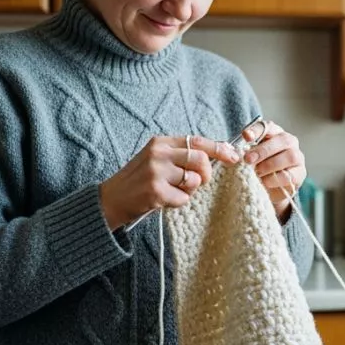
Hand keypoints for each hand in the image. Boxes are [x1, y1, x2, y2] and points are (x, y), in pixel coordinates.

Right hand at [99, 134, 238, 229]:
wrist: (110, 199)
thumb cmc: (139, 180)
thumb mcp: (156, 159)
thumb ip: (180, 155)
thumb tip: (215, 156)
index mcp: (160, 143)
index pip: (197, 141)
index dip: (219, 148)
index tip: (233, 156)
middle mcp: (158, 154)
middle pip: (201, 160)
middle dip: (205, 174)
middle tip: (197, 182)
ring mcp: (156, 172)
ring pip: (194, 180)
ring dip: (188, 190)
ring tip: (171, 190)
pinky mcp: (156, 191)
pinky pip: (184, 199)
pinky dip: (177, 203)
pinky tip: (162, 200)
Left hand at [240, 120, 306, 218]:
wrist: (268, 189)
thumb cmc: (257, 168)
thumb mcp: (247, 158)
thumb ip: (242, 153)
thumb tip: (233, 153)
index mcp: (274, 133)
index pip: (267, 126)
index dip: (256, 130)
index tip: (245, 136)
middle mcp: (289, 142)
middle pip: (282, 140)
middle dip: (263, 150)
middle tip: (248, 160)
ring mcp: (297, 157)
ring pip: (290, 156)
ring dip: (271, 165)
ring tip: (257, 173)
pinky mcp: (300, 174)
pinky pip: (290, 175)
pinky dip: (276, 179)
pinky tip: (265, 182)